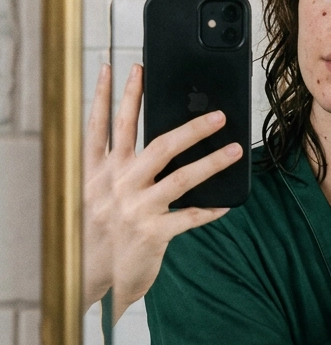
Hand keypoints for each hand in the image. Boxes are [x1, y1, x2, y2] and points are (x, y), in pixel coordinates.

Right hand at [83, 62, 243, 319]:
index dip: (113, 94)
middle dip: (190, 127)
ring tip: (234, 148)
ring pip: (180, 176)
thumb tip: (143, 144)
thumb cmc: (92, 233)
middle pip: (156, 144)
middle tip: (216, 114)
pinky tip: (226, 203)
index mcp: (96, 172)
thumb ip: (112, 168)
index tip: (128, 68)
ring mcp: (134, 208)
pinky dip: (209, 209)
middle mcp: (116, 185)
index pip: (104, 125)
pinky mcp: (151, 233)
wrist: (83, 276)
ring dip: (211, 161)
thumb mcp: (91, 194)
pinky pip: (188, 217)